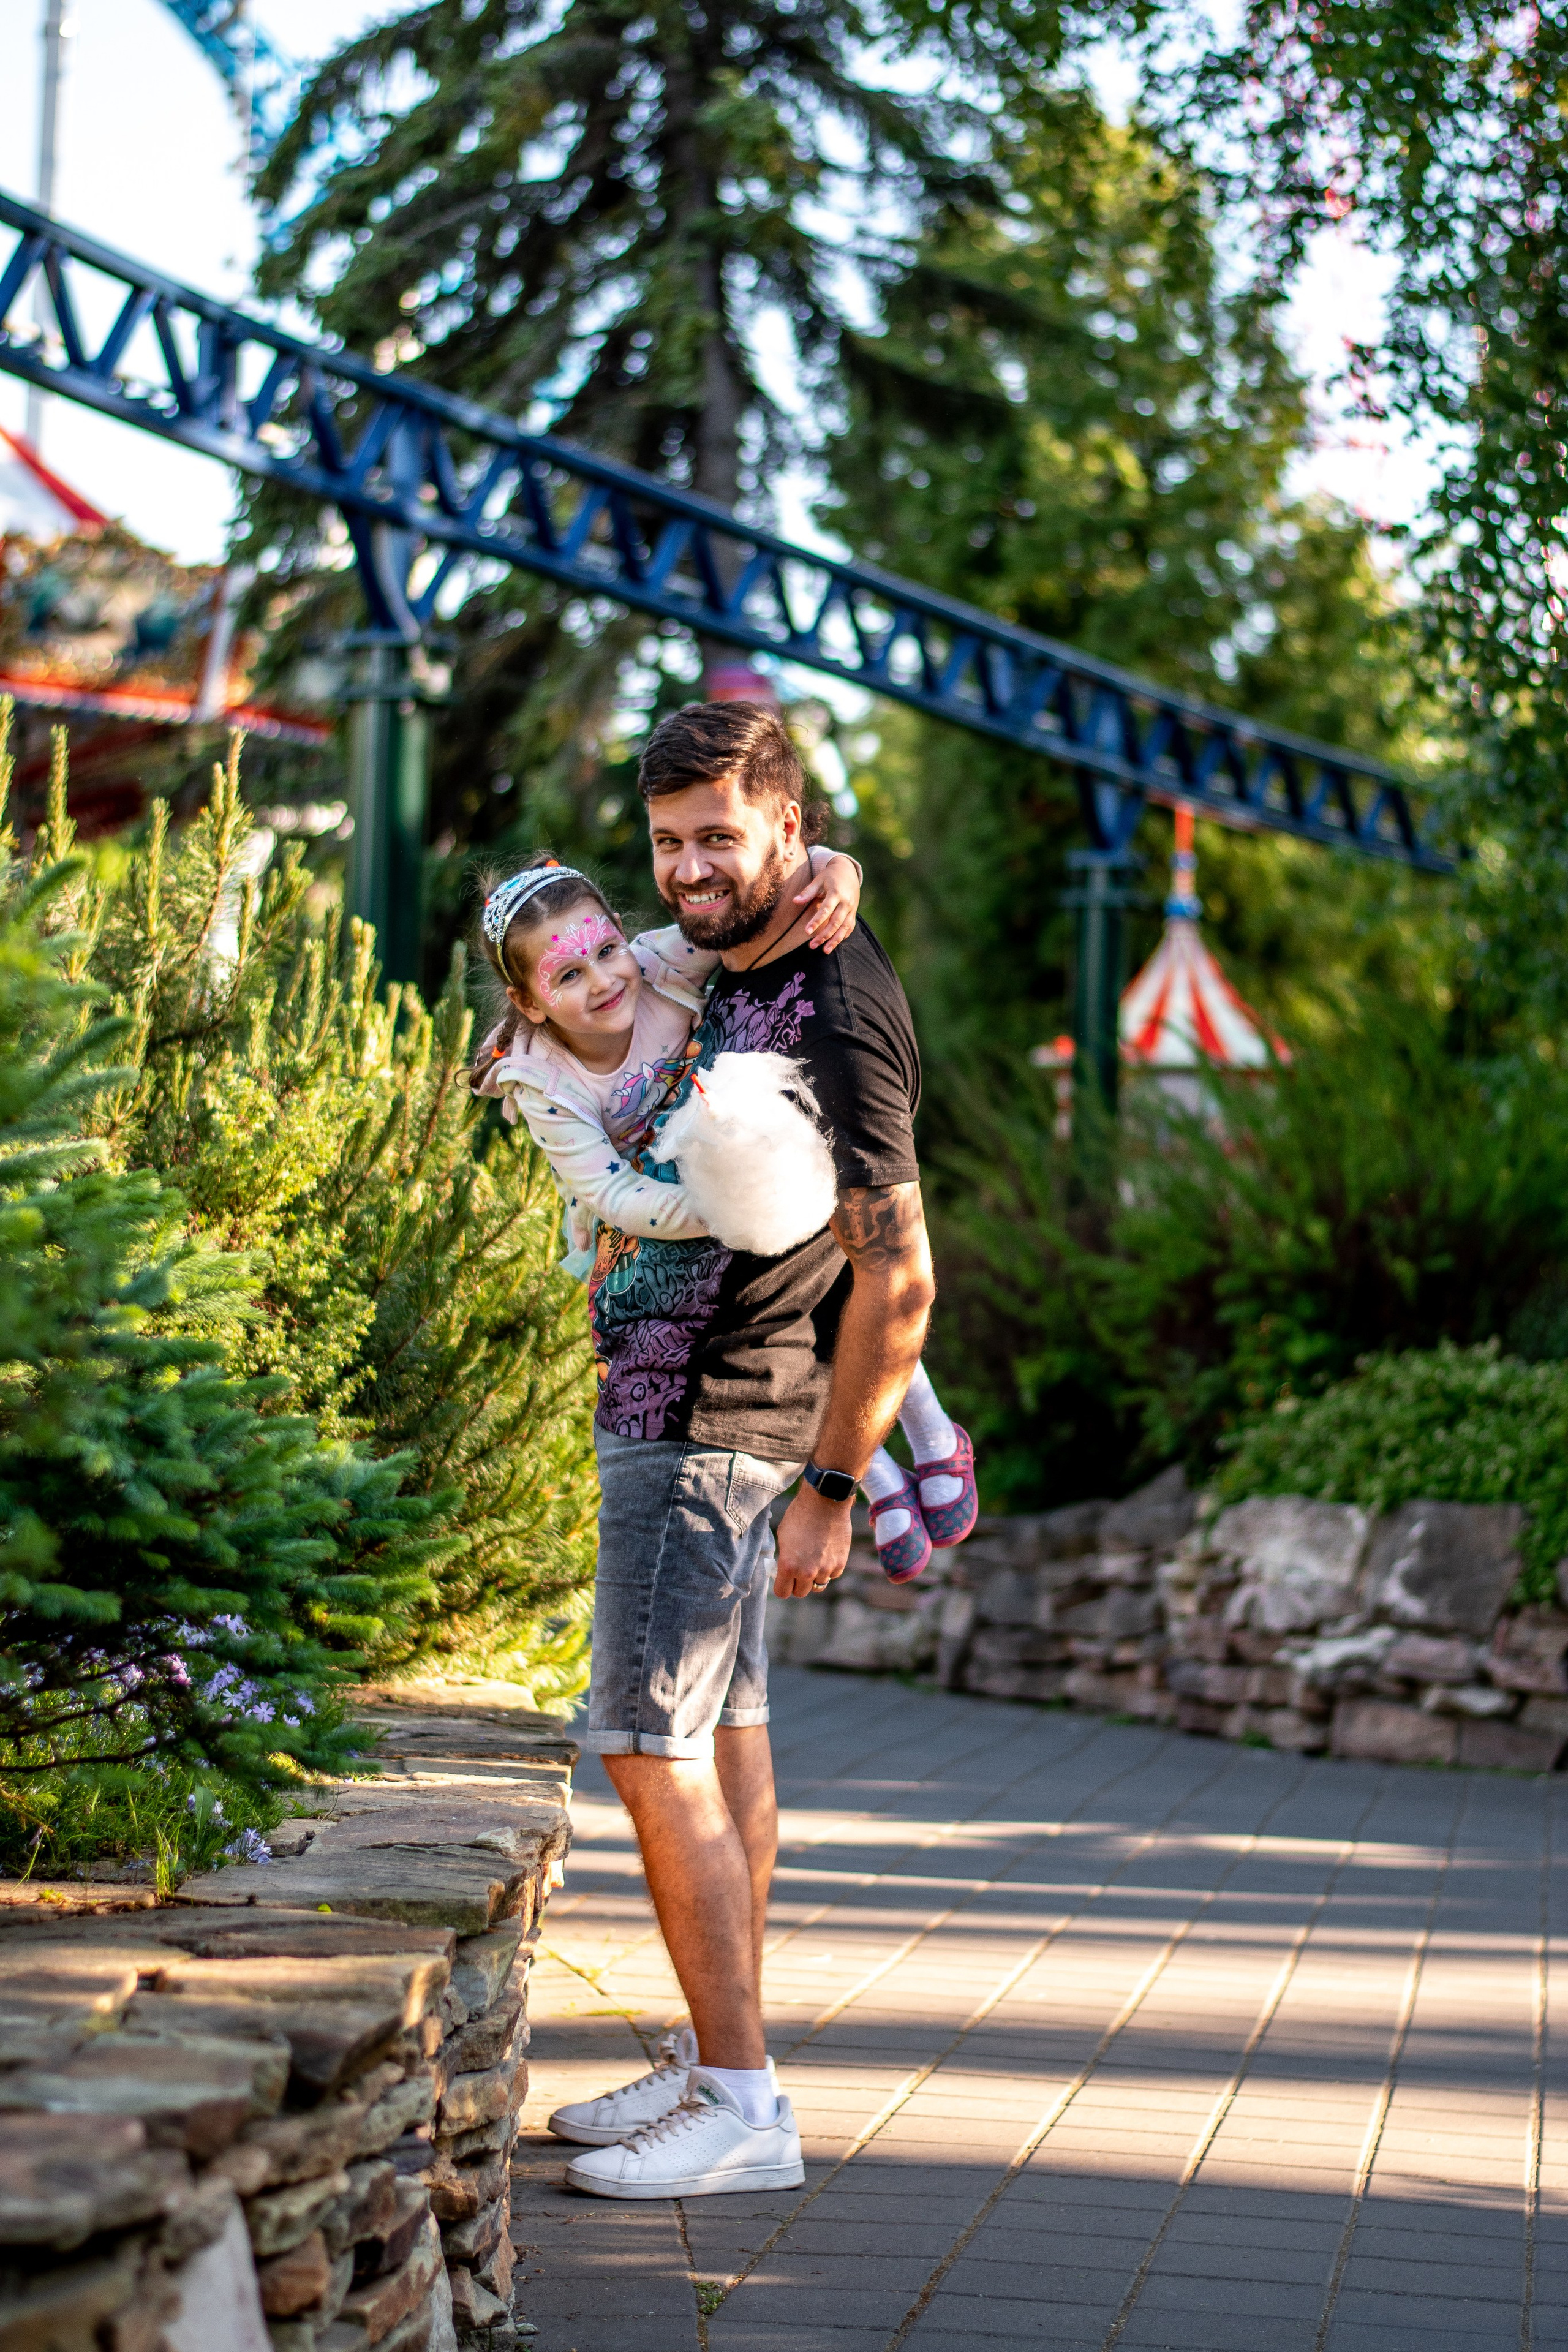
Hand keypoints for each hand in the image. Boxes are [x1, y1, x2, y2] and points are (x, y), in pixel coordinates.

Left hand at [774, 1482, 854, 1597]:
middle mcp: (807, 1572)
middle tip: (798, 1571)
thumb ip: (785, 1557)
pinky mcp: (840, 1563)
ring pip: (818, 1585)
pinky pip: (832, 1574)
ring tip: (813, 1559)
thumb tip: (785, 1568)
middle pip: (800, 1593)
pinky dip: (829, 1569)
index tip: (784, 1580)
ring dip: (814, 1576)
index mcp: (788, 1565)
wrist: (825, 1502)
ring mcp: (825, 1569)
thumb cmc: (800, 1515)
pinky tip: (826, 1553)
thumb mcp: (783, 1536)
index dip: (782, 1586)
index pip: (782, 1592)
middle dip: (797, 1584)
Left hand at [795, 851, 860, 954]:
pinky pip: (850, 927)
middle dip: (824, 935)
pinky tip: (833, 944)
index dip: (816, 921)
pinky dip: (843, 936)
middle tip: (812, 946)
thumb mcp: (819, 880)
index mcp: (836, 893)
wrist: (848, 871)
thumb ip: (808, 892)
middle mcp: (846, 902)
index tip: (807, 931)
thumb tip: (794, 901)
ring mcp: (852, 908)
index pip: (826, 910)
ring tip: (824, 951)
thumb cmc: (830, 876)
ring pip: (844, 928)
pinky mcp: (854, 912)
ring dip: (834, 940)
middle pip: (835, 922)